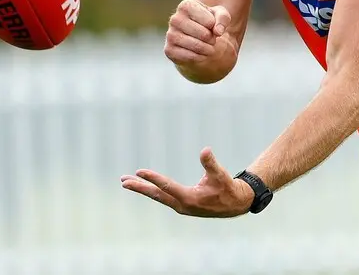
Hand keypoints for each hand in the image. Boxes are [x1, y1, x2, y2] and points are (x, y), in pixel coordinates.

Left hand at [120, 147, 253, 217]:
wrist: (235, 204)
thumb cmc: (227, 188)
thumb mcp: (220, 175)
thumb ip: (211, 163)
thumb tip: (205, 150)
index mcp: (189, 198)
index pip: (166, 187)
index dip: (152, 178)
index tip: (139, 171)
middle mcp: (182, 205)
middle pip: (156, 195)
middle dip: (139, 187)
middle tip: (123, 181)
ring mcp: (181, 207)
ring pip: (158, 197)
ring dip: (143, 189)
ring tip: (127, 182)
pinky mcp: (182, 206)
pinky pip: (163, 197)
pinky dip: (152, 191)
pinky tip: (145, 186)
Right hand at [165, 0, 230, 65]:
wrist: (195, 37)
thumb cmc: (208, 21)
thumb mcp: (220, 15)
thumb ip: (223, 18)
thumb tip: (217, 31)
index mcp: (186, 6)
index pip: (210, 21)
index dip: (215, 26)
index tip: (211, 25)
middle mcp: (175, 19)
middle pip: (204, 34)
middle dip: (212, 39)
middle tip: (212, 38)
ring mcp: (170, 34)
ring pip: (196, 46)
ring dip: (208, 49)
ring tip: (208, 46)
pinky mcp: (169, 50)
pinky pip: (189, 57)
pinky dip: (199, 57)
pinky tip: (200, 54)